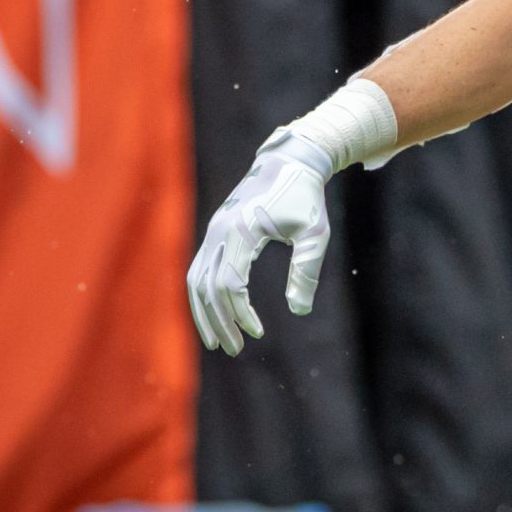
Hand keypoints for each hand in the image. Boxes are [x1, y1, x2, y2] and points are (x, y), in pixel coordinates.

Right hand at [187, 130, 333, 355]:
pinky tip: (216, 315)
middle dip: (219, 322)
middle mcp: (220, 231)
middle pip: (207, 288)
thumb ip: (306, 270)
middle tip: (234, 349)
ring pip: (196, 281)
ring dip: (205, 314)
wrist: (289, 162)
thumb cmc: (307, 197)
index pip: (230, 283)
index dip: (240, 313)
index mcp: (242, 230)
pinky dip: (204, 296)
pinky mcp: (215, 232)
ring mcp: (213, 231)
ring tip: (219, 341)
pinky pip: (199, 270)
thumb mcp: (316, 233)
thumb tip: (300, 310)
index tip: (258, 332)